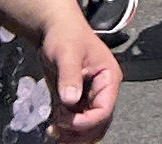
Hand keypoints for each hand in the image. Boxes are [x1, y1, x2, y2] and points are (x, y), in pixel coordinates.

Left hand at [38, 1, 121, 138]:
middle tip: (56, 129)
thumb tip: (70, 100)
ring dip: (73, 134)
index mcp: (108, 78)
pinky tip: (52, 125)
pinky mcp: (77, 100)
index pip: (104, 111)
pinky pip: (76, 122)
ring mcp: (90, 96)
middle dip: (79, 132)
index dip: (84, 121)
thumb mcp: (67, 53)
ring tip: (54, 130)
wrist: (55, 28)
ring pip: (88, 127)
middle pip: (98, 124)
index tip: (63, 120)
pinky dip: (66, 129)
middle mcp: (102, 90)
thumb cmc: (66, 34)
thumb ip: (70, 76)